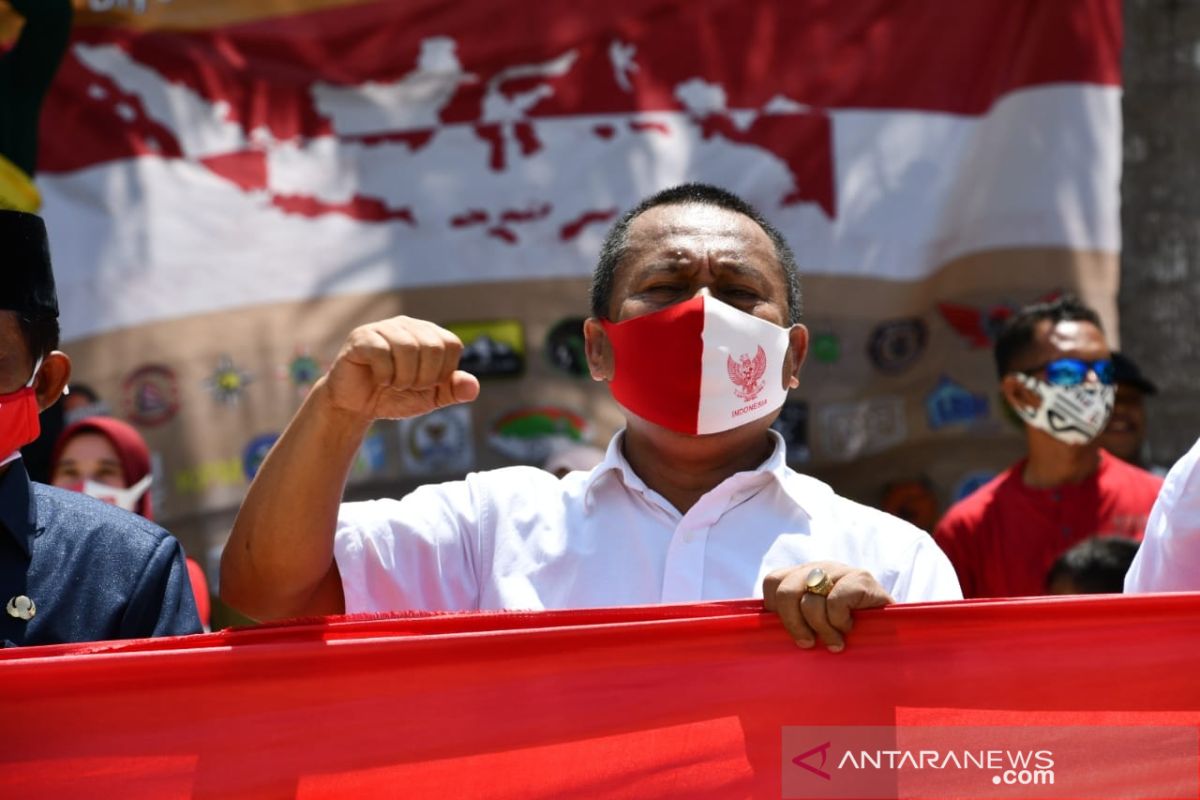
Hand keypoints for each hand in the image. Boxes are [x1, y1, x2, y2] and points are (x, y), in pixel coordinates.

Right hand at [321, 316, 479, 420]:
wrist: (358, 406)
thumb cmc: (395, 396)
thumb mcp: (430, 397)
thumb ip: (453, 390)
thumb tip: (473, 387)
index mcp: (428, 333)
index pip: (452, 344)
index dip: (444, 372)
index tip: (427, 384)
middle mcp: (407, 325)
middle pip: (432, 346)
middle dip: (424, 378)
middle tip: (408, 386)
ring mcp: (383, 328)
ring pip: (407, 348)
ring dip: (403, 378)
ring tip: (394, 384)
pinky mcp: (361, 338)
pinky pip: (381, 353)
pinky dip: (385, 375)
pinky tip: (379, 379)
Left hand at [762, 561, 892, 651]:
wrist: (893, 636)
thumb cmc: (846, 636)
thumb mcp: (813, 627)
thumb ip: (792, 622)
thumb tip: (761, 634)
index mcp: (802, 575)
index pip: (773, 582)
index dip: (776, 610)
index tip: (793, 632)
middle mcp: (819, 568)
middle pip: (786, 591)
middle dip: (793, 624)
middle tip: (808, 644)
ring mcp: (840, 570)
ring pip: (810, 601)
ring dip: (822, 629)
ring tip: (835, 642)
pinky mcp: (862, 579)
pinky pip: (836, 602)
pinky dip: (840, 622)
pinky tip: (851, 629)